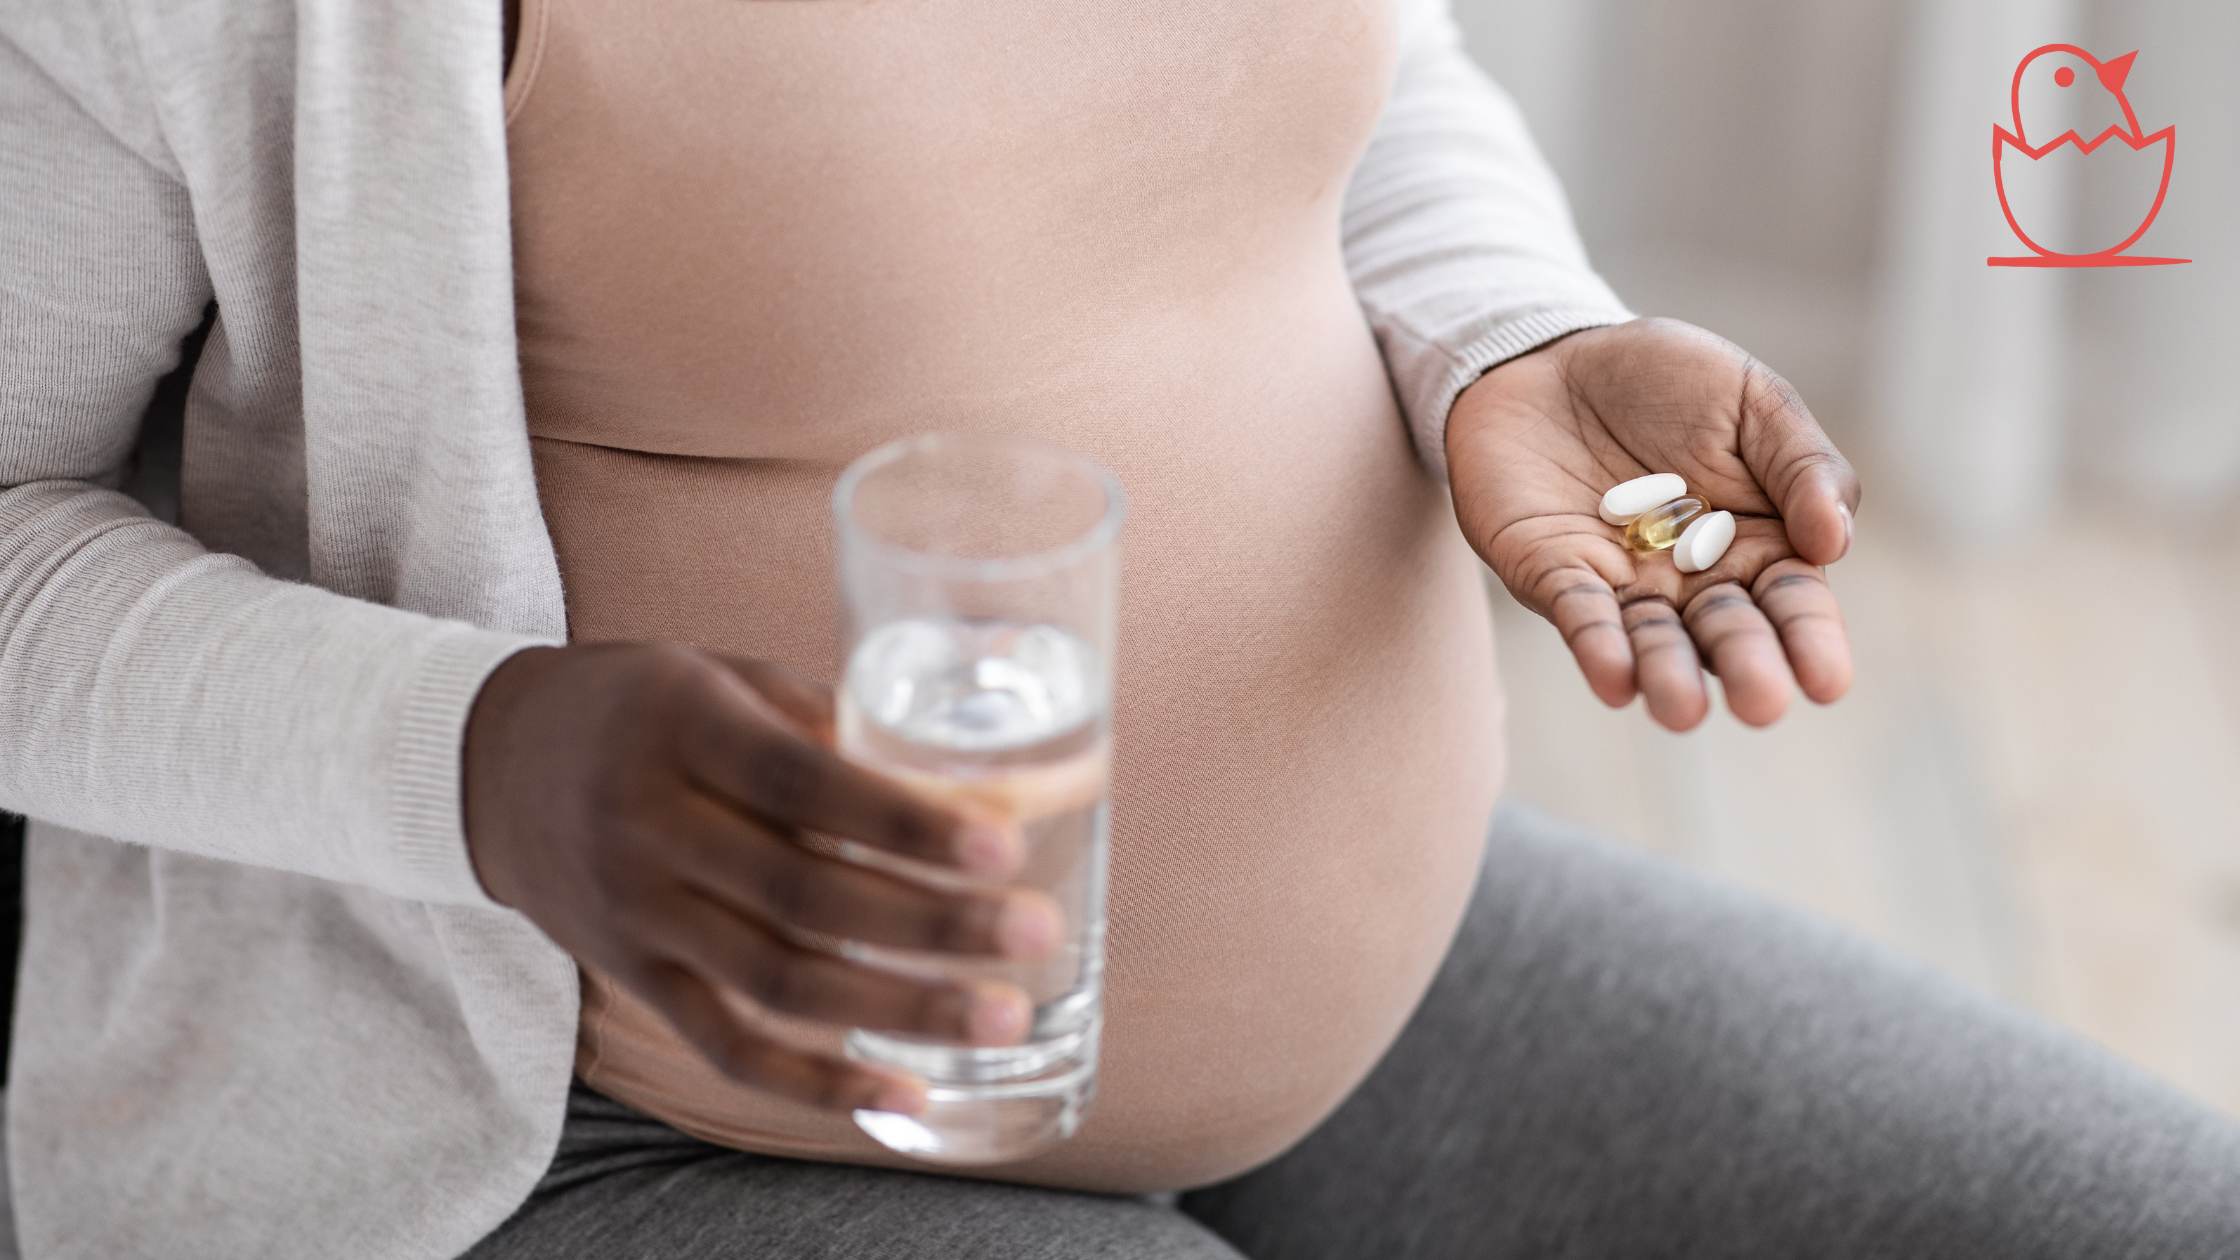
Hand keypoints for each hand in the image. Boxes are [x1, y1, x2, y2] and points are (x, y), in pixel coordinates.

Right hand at [462, 643, 1062, 1114]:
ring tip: (1001, 1017)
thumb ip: (830, 717)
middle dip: (932, 924)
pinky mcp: (633, 977)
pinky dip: (815, 1080)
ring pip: (778, 980)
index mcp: (682, 727)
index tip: (1002, 844)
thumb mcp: (721, 675)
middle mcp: (649, 825)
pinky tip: (901, 1095)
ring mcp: (637, 913)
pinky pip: (727, 1045)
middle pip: (803, 894)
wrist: (490, 764)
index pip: (803, 785)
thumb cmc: (643, 706)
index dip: (903, 822)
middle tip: (1034, 933)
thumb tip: (971, 763)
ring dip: (900, 1008)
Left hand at [1447, 317, 1858, 730]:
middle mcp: (1693, 579)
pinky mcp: (1553, 574)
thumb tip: (1834, 542)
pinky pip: (1579, 615)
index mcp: (1759, 542)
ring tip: (1683, 711)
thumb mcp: (1752, 401)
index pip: (1792, 602)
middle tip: (1760, 703)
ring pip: (1651, 640)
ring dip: (1666, 675)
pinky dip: (1596, 645)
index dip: (1810, 640)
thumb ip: (1803, 464)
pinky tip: (1613, 678)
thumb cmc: (1666, 381)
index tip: (1826, 683)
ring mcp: (1623, 582)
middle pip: (1724, 633)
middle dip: (1743, 666)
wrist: (1553, 354)